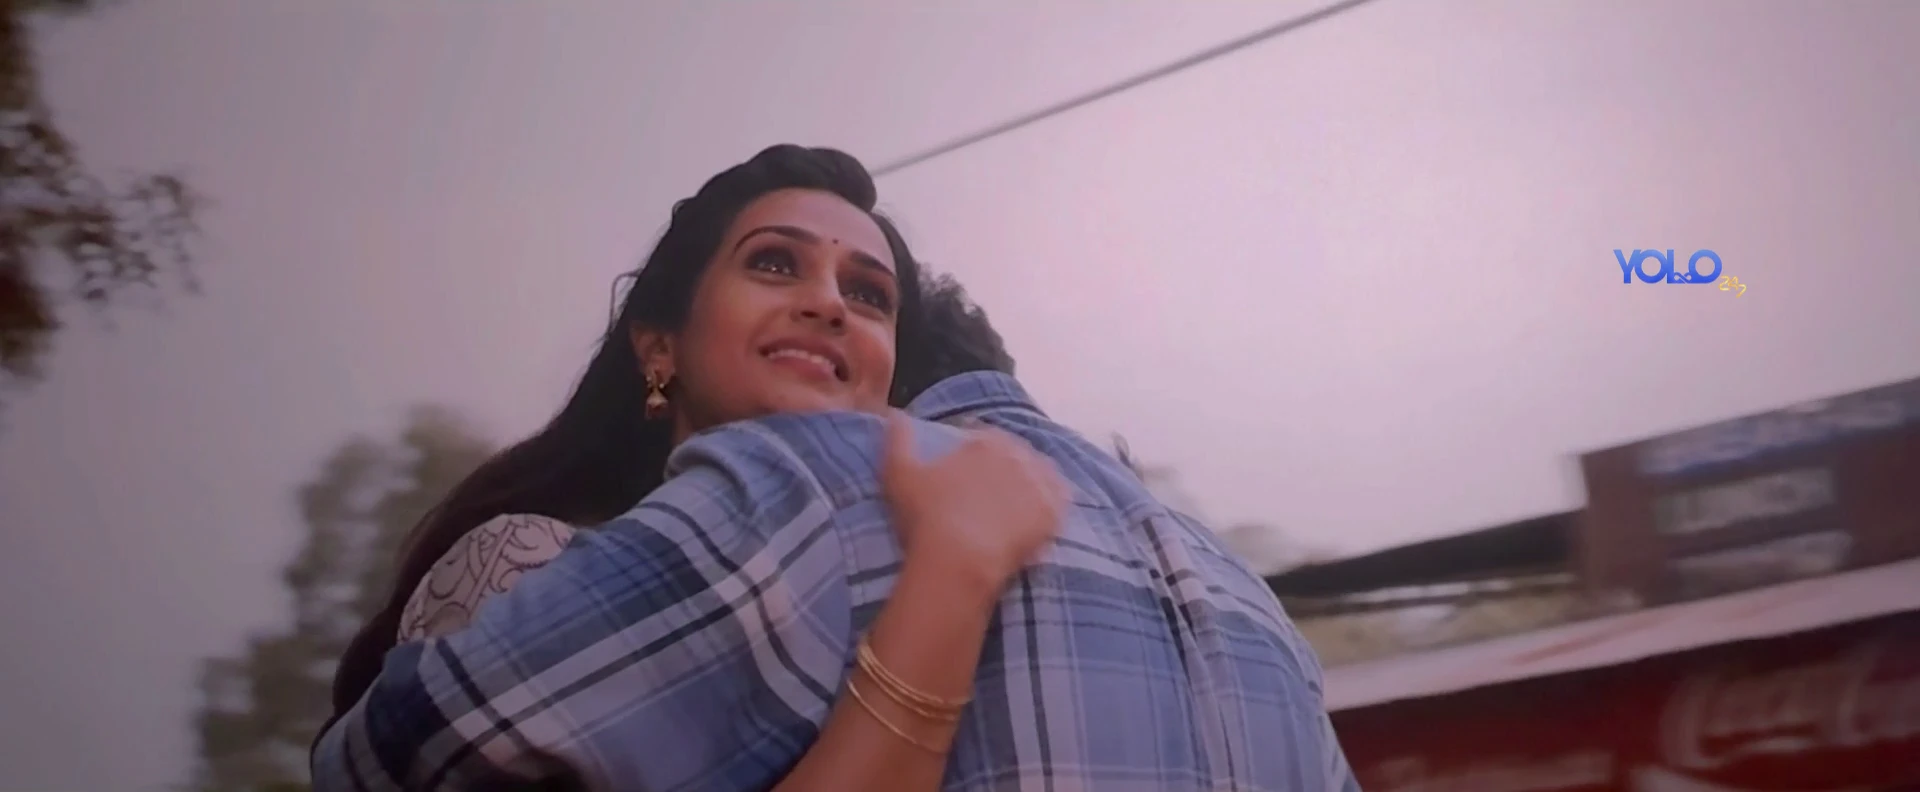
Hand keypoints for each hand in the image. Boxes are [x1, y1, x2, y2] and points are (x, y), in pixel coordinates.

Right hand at [880, 411, 1068, 595]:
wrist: (957, 559)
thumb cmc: (926, 516)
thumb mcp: (899, 473)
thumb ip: (897, 439)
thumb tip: (894, 413)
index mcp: (985, 442)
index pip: (987, 438)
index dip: (978, 453)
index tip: (969, 471)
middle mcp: (1017, 455)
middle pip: (1017, 456)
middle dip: (1007, 469)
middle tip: (992, 494)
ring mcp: (1038, 483)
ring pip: (1042, 475)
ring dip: (1033, 483)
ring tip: (1019, 504)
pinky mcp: (1054, 512)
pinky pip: (1061, 501)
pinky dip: (1053, 505)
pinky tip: (1042, 517)